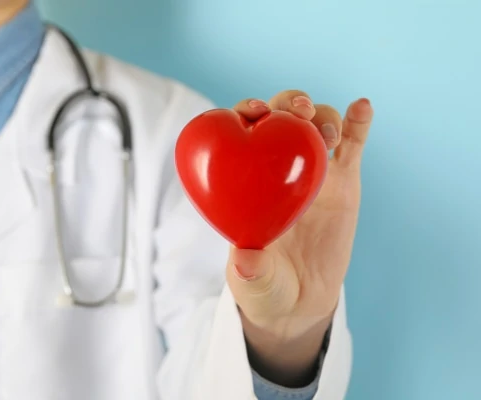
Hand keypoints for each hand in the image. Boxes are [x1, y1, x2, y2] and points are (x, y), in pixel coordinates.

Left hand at [226, 91, 373, 386]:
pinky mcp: (343, 184)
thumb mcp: (254, 281)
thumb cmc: (266, 285)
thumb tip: (246, 261)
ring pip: (317, 126)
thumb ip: (250, 270)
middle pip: (282, 118)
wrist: (299, 300)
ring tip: (328, 133)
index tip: (255, 112)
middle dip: (288, 104)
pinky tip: (362, 107)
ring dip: (321, 115)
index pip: (242, 133)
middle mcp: (278, 169)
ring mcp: (313, 174)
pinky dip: (357, 124)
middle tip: (298, 113)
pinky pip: (352, 148)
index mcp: (248, 182)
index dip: (246, 112)